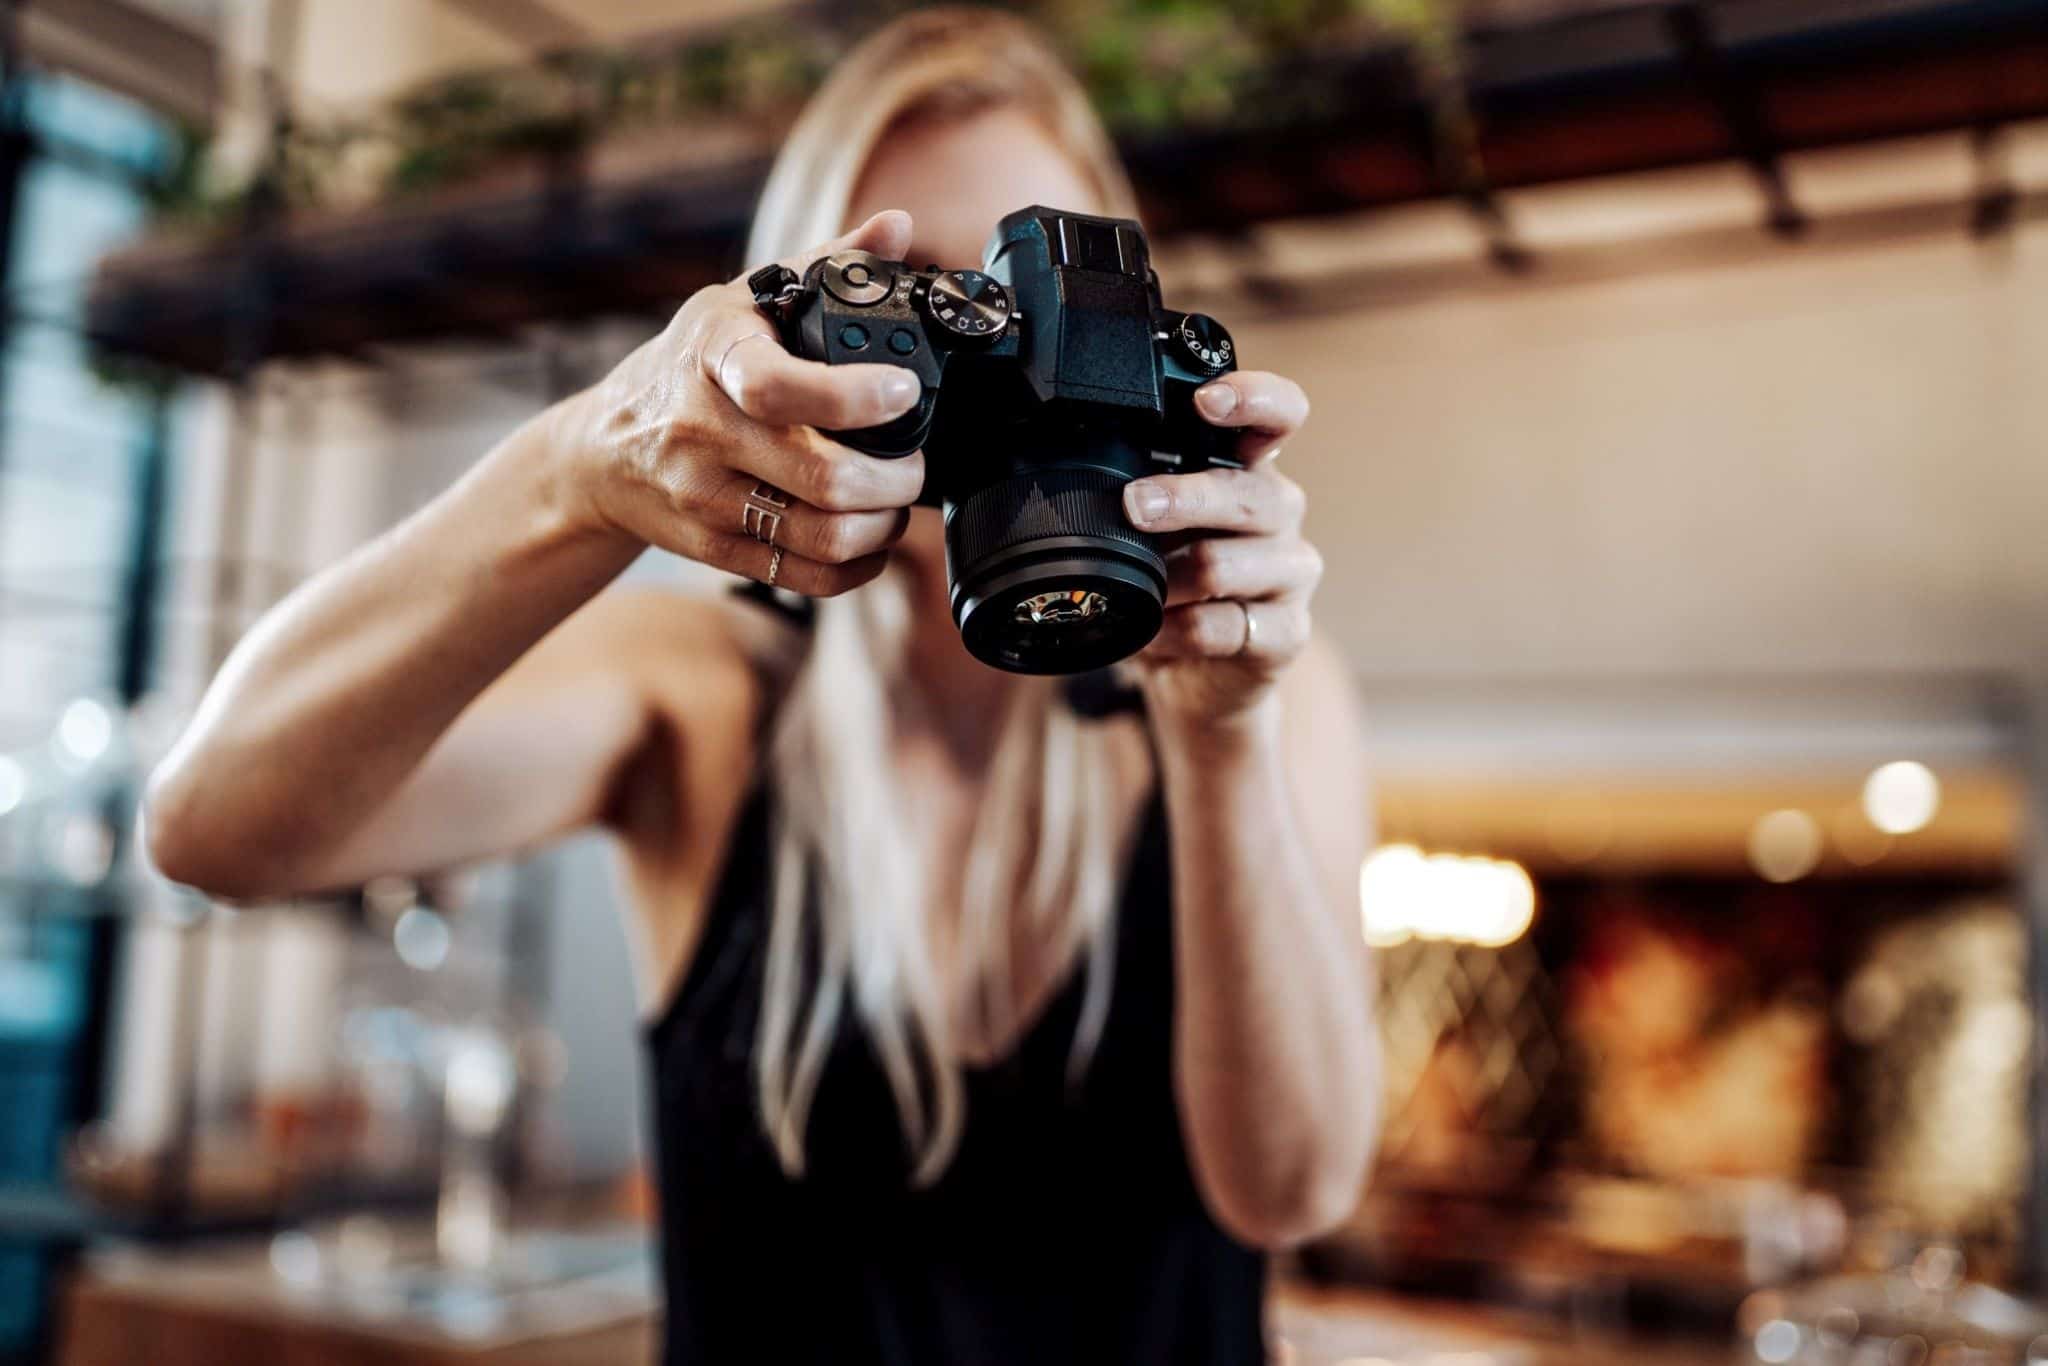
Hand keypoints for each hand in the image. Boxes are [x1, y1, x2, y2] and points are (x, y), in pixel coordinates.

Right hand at [547, 211, 926, 595]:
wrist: (605, 448)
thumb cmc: (691, 365)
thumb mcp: (742, 302)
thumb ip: (826, 263)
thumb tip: (897, 228)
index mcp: (716, 358)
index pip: (781, 388)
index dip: (854, 398)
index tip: (903, 391)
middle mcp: (705, 431)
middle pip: (823, 479)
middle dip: (895, 479)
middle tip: (914, 463)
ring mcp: (706, 497)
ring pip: (821, 536)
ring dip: (882, 527)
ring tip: (895, 503)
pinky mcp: (714, 547)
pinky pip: (803, 575)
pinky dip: (855, 567)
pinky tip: (869, 543)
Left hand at [1120, 371, 1319, 721]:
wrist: (1200, 676)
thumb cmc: (1173, 587)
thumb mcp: (1148, 532)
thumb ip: (1130, 494)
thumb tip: (1056, 467)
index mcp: (1248, 471)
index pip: (1278, 416)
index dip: (1253, 399)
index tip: (1207, 401)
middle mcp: (1279, 513)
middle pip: (1248, 493)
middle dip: (1184, 498)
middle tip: (1134, 506)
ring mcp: (1291, 574)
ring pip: (1230, 563)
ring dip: (1170, 579)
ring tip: (1137, 588)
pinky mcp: (1287, 633)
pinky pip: (1227, 627)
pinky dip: (1177, 632)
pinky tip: (1153, 633)